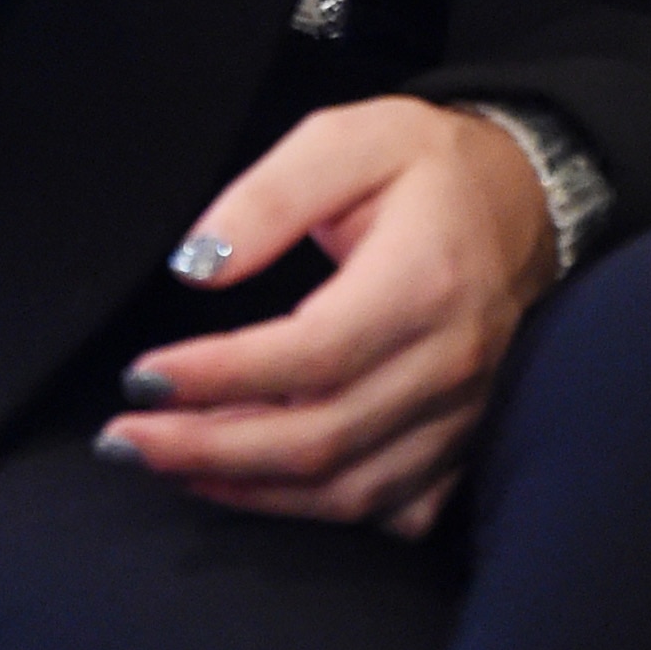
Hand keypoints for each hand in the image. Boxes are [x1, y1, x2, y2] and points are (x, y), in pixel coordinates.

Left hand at [95, 97, 556, 539]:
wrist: (529, 198)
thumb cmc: (426, 164)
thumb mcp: (346, 139)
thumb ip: (267, 196)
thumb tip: (196, 267)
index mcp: (422, 280)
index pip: (309, 354)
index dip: (218, 377)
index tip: (140, 377)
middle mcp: (449, 363)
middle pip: (320, 437)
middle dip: (208, 449)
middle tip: (121, 439)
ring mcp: (463, 416)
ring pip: (347, 487)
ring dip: (246, 489)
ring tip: (165, 465)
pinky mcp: (464, 445)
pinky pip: (386, 509)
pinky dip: (310, 511)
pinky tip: (246, 489)